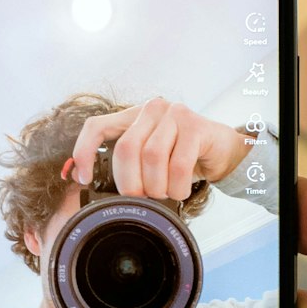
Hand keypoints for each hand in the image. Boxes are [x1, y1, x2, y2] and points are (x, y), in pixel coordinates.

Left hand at [70, 97, 246, 199]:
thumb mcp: (149, 159)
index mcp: (133, 116)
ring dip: (157, 186)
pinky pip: (178, 165)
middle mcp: (152, 109)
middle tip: (141, 198)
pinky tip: (179, 191)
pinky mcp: (196, 126)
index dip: (84, 151)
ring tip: (164, 194)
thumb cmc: (182, 156)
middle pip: (126, 148)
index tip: (84, 178)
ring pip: (152, 157)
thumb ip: (124, 164)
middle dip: (130, 182)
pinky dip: (176, 186)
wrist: (222, 151)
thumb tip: (85, 179)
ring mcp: (175, 114)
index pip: (96, 126)